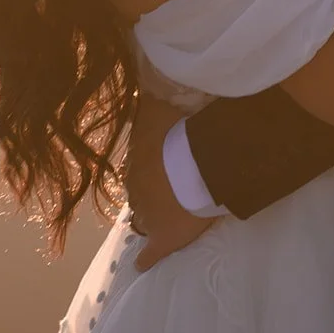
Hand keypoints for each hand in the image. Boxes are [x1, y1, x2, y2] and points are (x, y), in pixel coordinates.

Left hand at [123, 99, 215, 271]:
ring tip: (164, 217)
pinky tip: (141, 265)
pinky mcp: (165, 238)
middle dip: (150, 194)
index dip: (152, 171)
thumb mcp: (161, 106)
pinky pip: (152, 253)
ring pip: (144, 220)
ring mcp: (149, 216)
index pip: (139, 172)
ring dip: (151, 218)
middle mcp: (137, 191)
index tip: (162, 169)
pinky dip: (147, 259)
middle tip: (167, 192)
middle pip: (139, 196)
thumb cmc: (181, 135)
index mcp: (137, 164)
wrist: (197, 165)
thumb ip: (154, 93)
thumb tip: (144, 67)